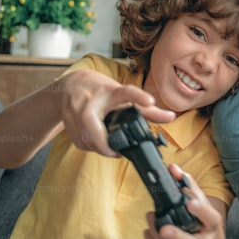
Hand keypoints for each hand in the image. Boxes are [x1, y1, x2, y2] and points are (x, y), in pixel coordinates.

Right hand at [56, 69, 175, 155]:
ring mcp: (76, 113)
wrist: (68, 87)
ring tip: (110, 147)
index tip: (150, 100)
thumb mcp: (123, 96)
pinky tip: (97, 143)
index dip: (138, 97)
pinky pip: (82, 143)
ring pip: (89, 141)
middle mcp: (91, 102)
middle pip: (97, 131)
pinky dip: (91, 146)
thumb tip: (171, 117)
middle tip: (119, 151)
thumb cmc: (100, 90)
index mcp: (111, 92)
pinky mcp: (67, 124)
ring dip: (101, 148)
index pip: (126, 93)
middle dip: (107, 146)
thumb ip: (147, 110)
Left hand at [143, 164, 225, 238]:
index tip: (190, 203)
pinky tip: (148, 232)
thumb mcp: (204, 206)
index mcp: (213, 226)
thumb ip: (189, 186)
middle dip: (176, 237)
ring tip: (150, 219)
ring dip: (157, 236)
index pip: (210, 218)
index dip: (201, 211)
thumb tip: (173, 168)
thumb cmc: (206, 226)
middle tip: (163, 228)